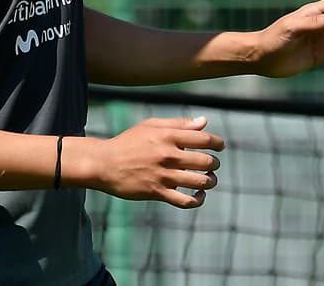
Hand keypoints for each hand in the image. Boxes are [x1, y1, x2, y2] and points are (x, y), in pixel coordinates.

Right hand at [93, 116, 224, 208]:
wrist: (104, 163)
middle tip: (212, 164)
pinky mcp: (157, 192)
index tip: (220, 147)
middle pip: (206, 161)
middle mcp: (168, 155)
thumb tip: (205, 122)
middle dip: (214, 163)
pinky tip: (199, 196)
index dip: (218, 143)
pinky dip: (198, 200)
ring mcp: (163, 175)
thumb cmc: (128, 142)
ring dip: (210, 181)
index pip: (205, 139)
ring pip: (199, 182)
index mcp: (168, 136)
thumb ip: (179, 124)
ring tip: (208, 179)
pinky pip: (185, 201)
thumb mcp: (152, 126)